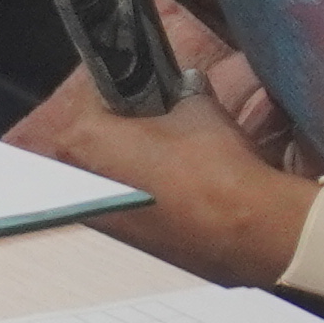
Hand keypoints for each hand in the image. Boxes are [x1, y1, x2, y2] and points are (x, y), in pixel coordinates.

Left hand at [4, 19, 314, 287]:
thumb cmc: (213, 168)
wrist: (243, 230)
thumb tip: (187, 82)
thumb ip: (183, 88)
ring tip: (165, 153)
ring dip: (128, 161)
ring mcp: (98, 215)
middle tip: (154, 118)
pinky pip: (123, 201)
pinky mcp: (123, 240)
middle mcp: (80, 181)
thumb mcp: (199, 107)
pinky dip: (141, 190)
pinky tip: (171, 185)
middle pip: (92, 138)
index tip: (142, 85)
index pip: (92, 94)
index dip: (122, 85)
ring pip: (105, 173)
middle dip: (120, 126)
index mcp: (85, 140)